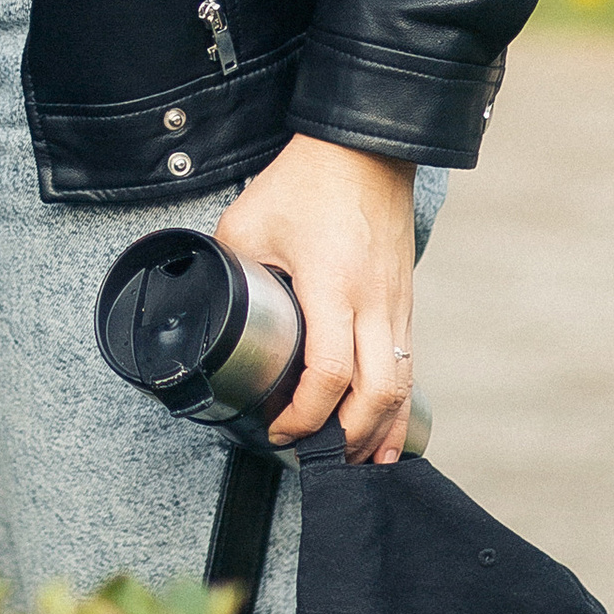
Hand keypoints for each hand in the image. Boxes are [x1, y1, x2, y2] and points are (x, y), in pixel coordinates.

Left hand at [219, 134, 417, 464]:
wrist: (365, 148)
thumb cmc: (307, 181)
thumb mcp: (249, 223)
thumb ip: (231, 269)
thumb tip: (206, 305)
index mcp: (332, 286)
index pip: (328, 373)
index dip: (304, 415)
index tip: (278, 429)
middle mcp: (373, 303)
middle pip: (376, 395)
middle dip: (347, 439)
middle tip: (316, 458)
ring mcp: (396, 305)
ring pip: (401, 387)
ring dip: (380, 432)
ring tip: (357, 464)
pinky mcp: (405, 302)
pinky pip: (408, 366)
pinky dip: (397, 405)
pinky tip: (385, 430)